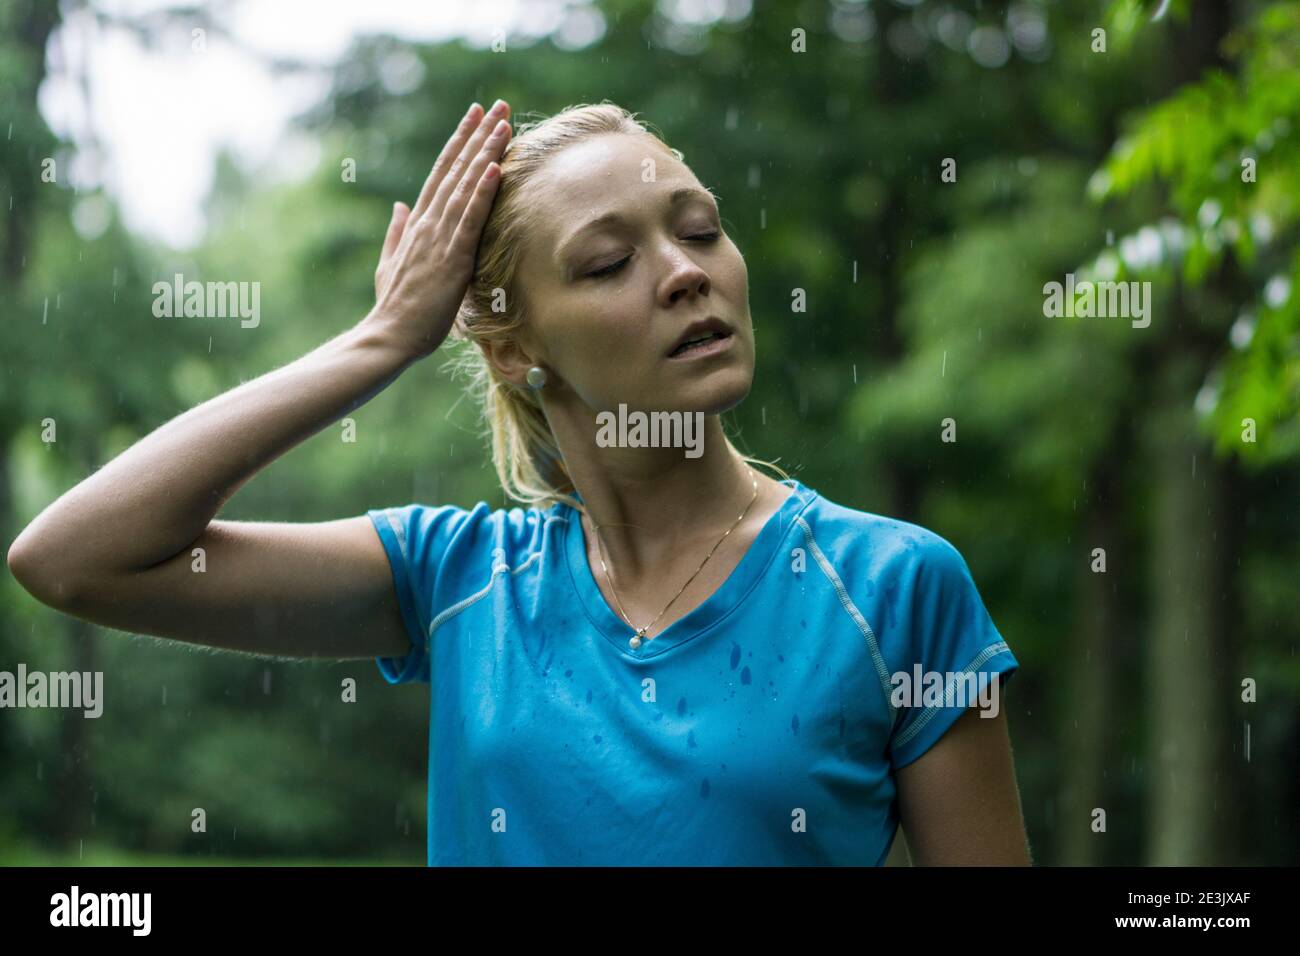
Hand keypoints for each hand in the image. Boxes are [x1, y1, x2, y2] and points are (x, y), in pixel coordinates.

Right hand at [366, 99, 511, 360]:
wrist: (389, 336)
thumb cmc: (395, 307)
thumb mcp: (392, 263)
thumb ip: (396, 232)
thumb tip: (399, 206)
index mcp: (418, 224)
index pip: (442, 174)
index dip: (460, 143)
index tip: (475, 116)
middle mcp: (428, 224)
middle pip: (455, 170)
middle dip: (477, 136)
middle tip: (496, 104)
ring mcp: (439, 239)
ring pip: (465, 186)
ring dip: (485, 154)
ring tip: (502, 124)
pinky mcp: (451, 258)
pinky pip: (470, 218)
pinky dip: (482, 192)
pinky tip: (495, 168)